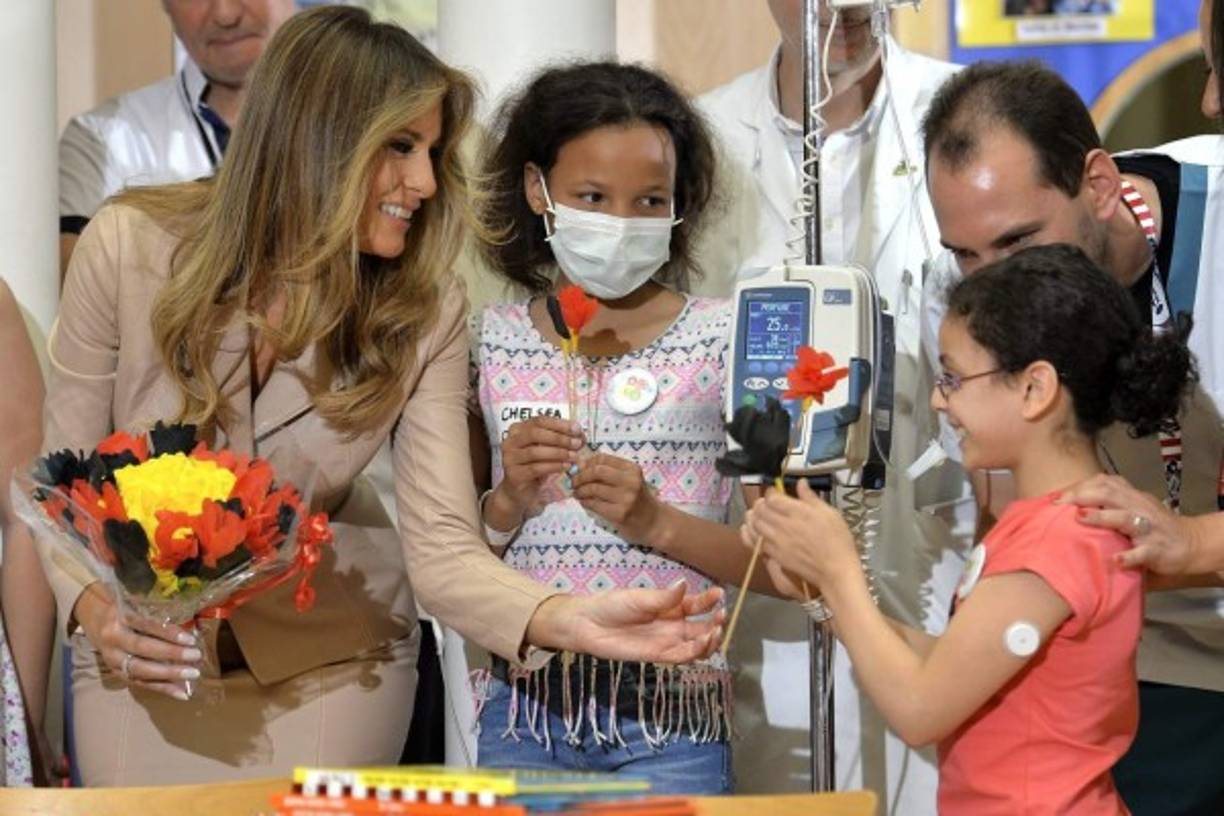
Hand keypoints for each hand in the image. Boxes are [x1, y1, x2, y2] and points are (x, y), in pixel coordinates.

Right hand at [73, 582, 201, 699]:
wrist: (91, 616)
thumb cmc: (121, 608)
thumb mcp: (133, 603)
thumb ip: (154, 612)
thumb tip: (189, 624)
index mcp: (118, 617)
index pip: (145, 625)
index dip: (167, 633)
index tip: (189, 639)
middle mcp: (113, 639)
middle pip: (142, 648)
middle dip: (170, 654)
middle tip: (195, 655)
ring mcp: (112, 659)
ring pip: (140, 670)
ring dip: (168, 674)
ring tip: (192, 674)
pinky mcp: (116, 673)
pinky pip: (141, 683)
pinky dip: (163, 689)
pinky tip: (182, 693)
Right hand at [491, 417, 583, 526]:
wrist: (519, 491)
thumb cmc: (535, 466)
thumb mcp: (548, 449)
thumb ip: (562, 439)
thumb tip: (580, 433)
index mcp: (518, 429)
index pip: (539, 421)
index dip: (560, 424)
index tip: (577, 429)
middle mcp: (510, 442)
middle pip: (535, 434)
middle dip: (559, 438)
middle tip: (577, 444)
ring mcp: (510, 458)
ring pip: (535, 452)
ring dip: (558, 453)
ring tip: (574, 456)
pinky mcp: (514, 475)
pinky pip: (535, 468)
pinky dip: (553, 466)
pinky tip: (566, 467)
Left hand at [530, 582, 724, 664]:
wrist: (588, 625)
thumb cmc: (612, 605)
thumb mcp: (639, 598)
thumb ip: (664, 597)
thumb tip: (685, 584)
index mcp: (671, 606)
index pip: (697, 604)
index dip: (710, 600)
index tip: (720, 594)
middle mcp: (673, 624)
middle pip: (702, 627)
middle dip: (715, 623)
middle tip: (721, 617)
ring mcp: (667, 641)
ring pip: (697, 645)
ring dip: (710, 640)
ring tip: (715, 632)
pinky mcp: (658, 656)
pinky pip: (682, 657)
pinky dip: (695, 652)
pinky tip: (701, 643)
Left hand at [571, 453, 660, 543]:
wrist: (654, 522)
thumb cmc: (639, 500)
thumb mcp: (629, 480)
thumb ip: (609, 471)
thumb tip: (580, 465)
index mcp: (632, 469)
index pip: (603, 458)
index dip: (587, 463)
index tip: (579, 469)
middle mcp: (631, 481)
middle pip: (597, 471)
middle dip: (580, 476)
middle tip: (574, 482)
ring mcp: (626, 498)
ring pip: (593, 488)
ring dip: (580, 490)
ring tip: (577, 493)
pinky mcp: (619, 514)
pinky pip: (594, 504)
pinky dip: (585, 502)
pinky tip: (584, 502)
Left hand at [744, 479, 861, 590]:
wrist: (835, 569)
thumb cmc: (837, 541)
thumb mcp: (830, 513)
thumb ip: (810, 497)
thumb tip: (801, 483)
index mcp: (798, 512)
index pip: (773, 497)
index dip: (771, 492)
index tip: (775, 491)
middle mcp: (784, 525)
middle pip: (760, 509)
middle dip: (761, 503)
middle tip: (766, 502)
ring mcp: (777, 541)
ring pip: (754, 524)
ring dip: (753, 516)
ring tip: (757, 513)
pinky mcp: (774, 554)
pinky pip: (754, 541)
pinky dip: (749, 533)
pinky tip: (751, 529)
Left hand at [1056, 474, 1202, 573]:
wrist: (1190, 543)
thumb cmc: (1151, 526)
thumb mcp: (1131, 508)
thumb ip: (1107, 503)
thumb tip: (1067, 504)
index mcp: (1131, 496)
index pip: (1104, 483)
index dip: (1080, 486)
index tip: (1057, 496)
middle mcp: (1139, 507)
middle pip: (1110, 494)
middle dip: (1084, 496)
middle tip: (1060, 504)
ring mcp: (1149, 528)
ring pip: (1125, 518)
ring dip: (1102, 517)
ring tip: (1081, 518)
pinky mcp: (1158, 550)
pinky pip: (1143, 552)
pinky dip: (1130, 556)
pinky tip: (1116, 560)